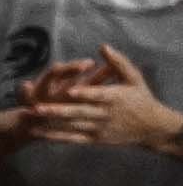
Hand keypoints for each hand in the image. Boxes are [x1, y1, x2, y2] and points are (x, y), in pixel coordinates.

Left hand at [25, 44, 182, 154]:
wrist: (153, 128)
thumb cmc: (142, 98)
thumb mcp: (134, 78)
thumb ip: (118, 63)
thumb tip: (103, 46)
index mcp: (115, 98)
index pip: (98, 95)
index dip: (84, 92)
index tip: (69, 90)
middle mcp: (106, 114)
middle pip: (80, 112)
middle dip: (57, 110)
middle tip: (37, 107)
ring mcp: (100, 128)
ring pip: (73, 126)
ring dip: (51, 123)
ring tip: (31, 119)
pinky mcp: (96, 139)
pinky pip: (74, 138)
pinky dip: (56, 137)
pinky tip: (39, 133)